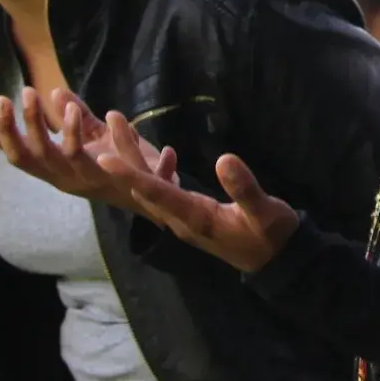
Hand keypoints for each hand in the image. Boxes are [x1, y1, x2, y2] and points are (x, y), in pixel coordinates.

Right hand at [0, 86, 121, 202]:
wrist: (156, 199)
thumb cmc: (111, 165)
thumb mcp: (82, 136)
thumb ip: (58, 118)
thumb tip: (34, 91)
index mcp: (55, 170)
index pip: (20, 154)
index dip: (4, 132)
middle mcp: (70, 179)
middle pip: (41, 155)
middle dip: (32, 124)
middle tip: (28, 92)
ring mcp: (97, 182)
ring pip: (75, 159)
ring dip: (70, 132)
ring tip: (70, 107)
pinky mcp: (127, 181)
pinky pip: (120, 163)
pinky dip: (119, 138)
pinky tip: (115, 116)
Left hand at [85, 113, 300, 272]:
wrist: (275, 260)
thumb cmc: (271, 234)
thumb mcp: (265, 211)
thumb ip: (244, 188)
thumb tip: (224, 158)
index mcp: (195, 218)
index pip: (157, 193)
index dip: (131, 176)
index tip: (104, 158)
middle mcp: (181, 219)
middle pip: (143, 188)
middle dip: (125, 157)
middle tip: (112, 121)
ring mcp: (183, 219)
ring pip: (149, 189)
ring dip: (133, 162)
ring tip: (122, 131)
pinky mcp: (189, 215)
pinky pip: (160, 192)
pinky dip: (149, 171)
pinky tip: (150, 156)